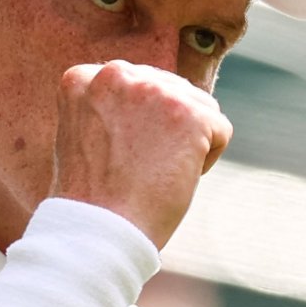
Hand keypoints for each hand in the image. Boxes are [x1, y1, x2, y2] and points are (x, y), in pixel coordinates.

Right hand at [52, 60, 232, 249]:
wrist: (100, 232)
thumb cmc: (94, 197)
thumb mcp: (86, 135)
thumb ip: (112, 106)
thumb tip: (156, 99)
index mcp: (84, 78)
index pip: (137, 85)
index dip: (136, 127)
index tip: (117, 157)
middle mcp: (116, 74)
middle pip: (170, 91)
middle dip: (165, 131)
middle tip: (136, 170)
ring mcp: (154, 91)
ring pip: (198, 108)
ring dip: (186, 145)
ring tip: (151, 174)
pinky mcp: (190, 114)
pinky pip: (220, 131)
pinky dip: (205, 161)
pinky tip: (173, 179)